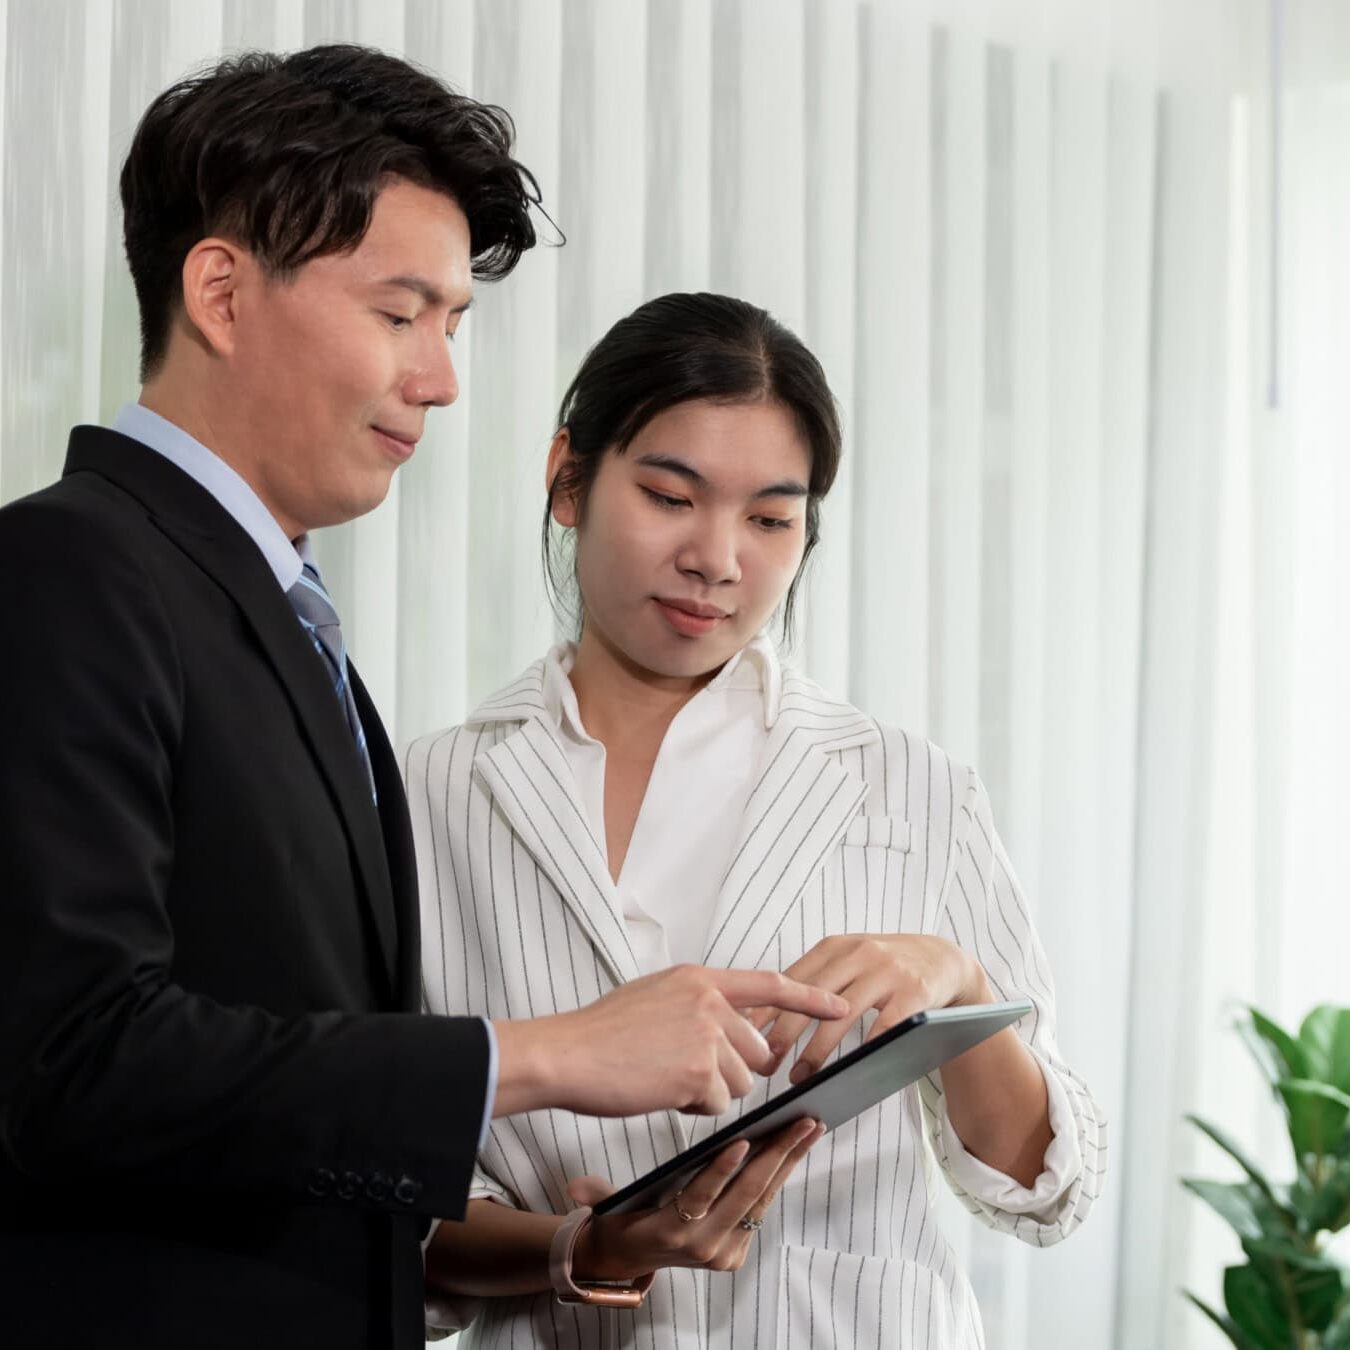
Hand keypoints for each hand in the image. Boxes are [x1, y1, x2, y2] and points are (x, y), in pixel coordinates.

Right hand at [494, 965, 848, 1118]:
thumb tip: (730, 1029)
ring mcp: (707, 1034)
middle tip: (683, 1070)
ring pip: (740, 1082)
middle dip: (731, 1071)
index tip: (841, 1006)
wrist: (567, 1054)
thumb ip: (696, 1005)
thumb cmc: (601, 1034)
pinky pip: (718, 1105)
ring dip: (709, 1092)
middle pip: (757, 1050)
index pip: (769, 984)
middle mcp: (710, 1000)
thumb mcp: (654, 997)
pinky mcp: (700, 1071)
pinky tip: (661, 1091)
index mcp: (699, 978)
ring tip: (663, 1077)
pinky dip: (693, 1108)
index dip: (810, 998)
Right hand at [569, 1117, 824, 1281]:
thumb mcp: (608, 1208)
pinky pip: (762, 1207)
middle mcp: (702, 1247)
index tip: (743, 1141)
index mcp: (670, 1233)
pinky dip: (781, 1174)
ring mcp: (724, 1252)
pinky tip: (797, 1145)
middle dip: (776, 1156)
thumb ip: (597, 1197)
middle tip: (801, 1122)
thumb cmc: (621, 1219)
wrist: (629, 1261)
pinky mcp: (737, 1251)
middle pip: (744, 1196)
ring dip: (789, 1161)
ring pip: (762, 1200)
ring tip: (810, 1126)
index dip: (721, 1171)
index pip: (700, 1197)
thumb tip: (574, 1190)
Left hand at [749, 935, 991, 1083]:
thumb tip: (763, 1017)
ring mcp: (888, 972)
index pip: (790, 978)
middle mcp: (859, 953)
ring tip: (799, 1076)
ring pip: (844, 1015)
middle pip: (811, 996)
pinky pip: (884, 1026)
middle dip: (784, 1032)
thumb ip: (814, 980)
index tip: (742, 1037)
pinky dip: (865, 1049)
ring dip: (817, 1050)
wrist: (943, 958)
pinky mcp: (915, 993)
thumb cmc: (884, 966)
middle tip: (764, 1064)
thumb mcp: (848, 961)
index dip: (765, 1009)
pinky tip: (849, 1070)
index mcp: (835, 946)